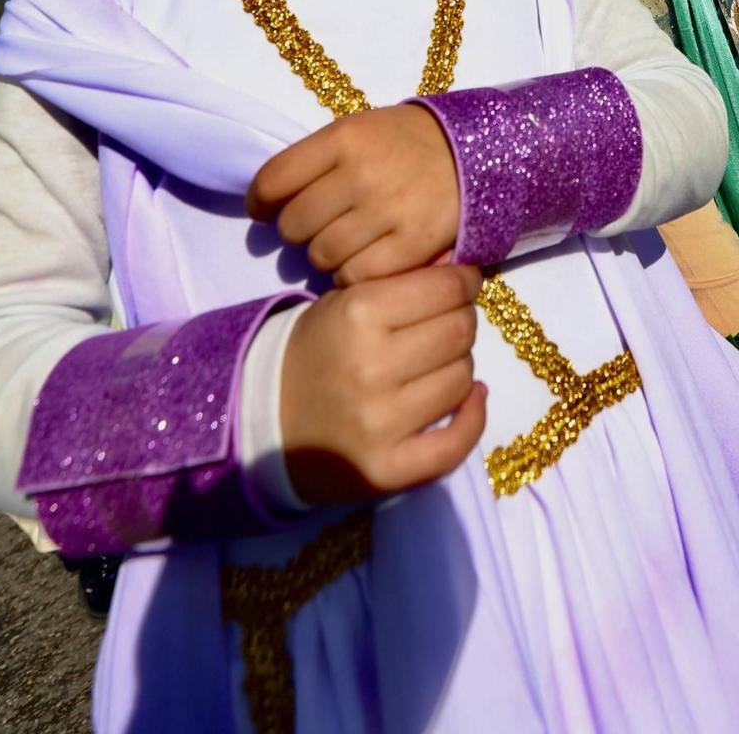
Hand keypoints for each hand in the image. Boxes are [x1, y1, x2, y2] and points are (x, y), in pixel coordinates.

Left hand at [249, 104, 459, 282]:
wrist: (472, 154)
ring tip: (347, 241)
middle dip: (297, 230)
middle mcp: (361, 173)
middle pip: (293, 224)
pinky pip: (354, 276)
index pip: (274, 179)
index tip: (264, 210)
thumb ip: (313, 161)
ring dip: (325, 254)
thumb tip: (265, 204)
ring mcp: (387, 210)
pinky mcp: (411, 245)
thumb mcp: (358, 131)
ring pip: (320, 255)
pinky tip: (366, 258)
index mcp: (344, 137)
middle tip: (317, 226)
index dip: (260, 201)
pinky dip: (353, 274)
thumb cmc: (403, 144)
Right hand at [280, 265, 485, 501]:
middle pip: (460, 332)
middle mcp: (371, 366)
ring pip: (463, 379)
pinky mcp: (387, 470)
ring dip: (460, 367)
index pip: (446, 289)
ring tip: (437, 364)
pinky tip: (471, 399)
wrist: (265, 421)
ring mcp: (380, 423)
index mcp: (357, 313)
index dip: (463, 283)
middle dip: (461, 321)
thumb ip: (402, 281)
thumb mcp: (345, 301)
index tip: (462, 285)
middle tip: (447, 324)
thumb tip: (461, 268)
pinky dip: (473, 418)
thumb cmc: (314, 351)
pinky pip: (456, 443)